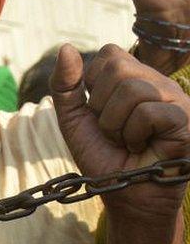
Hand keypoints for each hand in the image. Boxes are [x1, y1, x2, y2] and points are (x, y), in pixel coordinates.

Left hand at [51, 44, 189, 223]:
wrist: (125, 196)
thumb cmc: (103, 156)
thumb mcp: (74, 118)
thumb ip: (65, 84)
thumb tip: (66, 47)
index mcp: (137, 78)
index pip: (109, 54)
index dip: (92, 85)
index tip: (99, 113)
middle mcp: (160, 84)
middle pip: (118, 67)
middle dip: (102, 106)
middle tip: (113, 130)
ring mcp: (177, 100)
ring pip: (133, 89)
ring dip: (116, 124)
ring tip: (127, 141)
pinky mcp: (186, 120)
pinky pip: (149, 113)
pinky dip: (134, 135)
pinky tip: (143, 148)